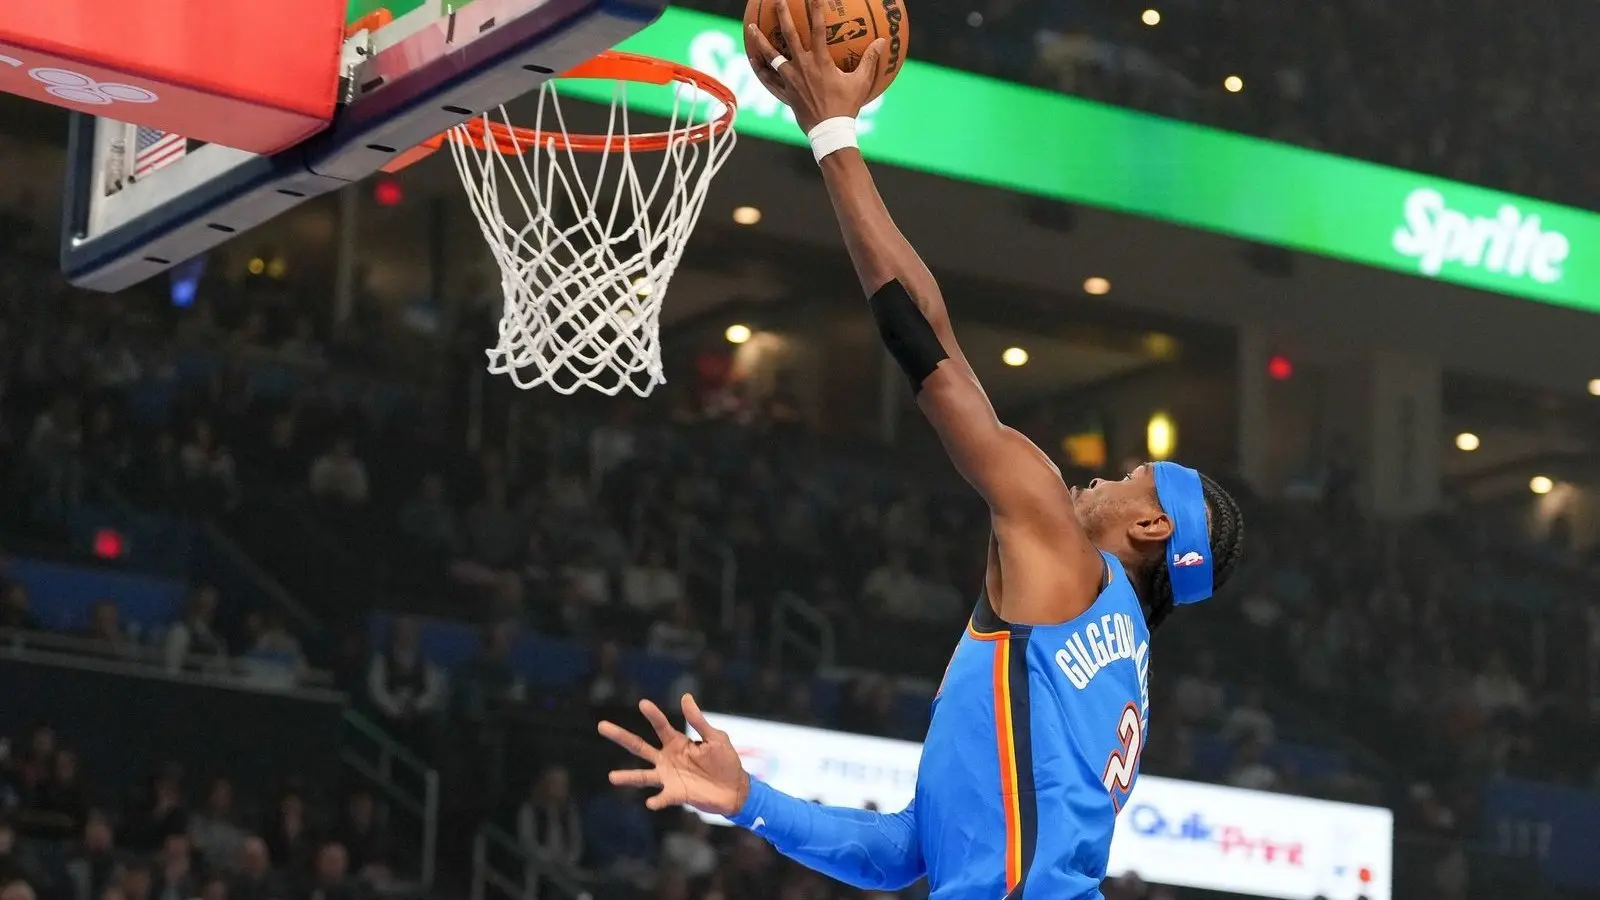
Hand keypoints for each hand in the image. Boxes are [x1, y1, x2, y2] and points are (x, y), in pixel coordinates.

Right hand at [598, 695, 749, 814]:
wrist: (735, 789)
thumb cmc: (725, 760)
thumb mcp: (715, 738)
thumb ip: (698, 721)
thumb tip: (685, 697)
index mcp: (677, 742)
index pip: (661, 726)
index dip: (652, 715)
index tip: (642, 703)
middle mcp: (667, 758)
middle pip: (640, 747)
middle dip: (621, 737)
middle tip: (601, 726)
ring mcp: (669, 777)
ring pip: (643, 775)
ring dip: (628, 777)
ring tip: (612, 777)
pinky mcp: (676, 794)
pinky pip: (662, 798)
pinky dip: (656, 801)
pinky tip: (650, 802)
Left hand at [746, 0, 887, 132]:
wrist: (829, 132)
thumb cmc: (846, 107)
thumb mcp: (861, 82)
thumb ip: (870, 60)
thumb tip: (883, 41)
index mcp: (820, 61)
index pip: (818, 28)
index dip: (816, 9)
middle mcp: (802, 66)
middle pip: (789, 35)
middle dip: (782, 15)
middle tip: (777, 1)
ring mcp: (790, 80)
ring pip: (770, 56)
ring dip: (760, 40)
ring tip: (750, 27)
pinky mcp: (784, 93)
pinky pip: (768, 79)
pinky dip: (759, 68)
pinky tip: (751, 58)